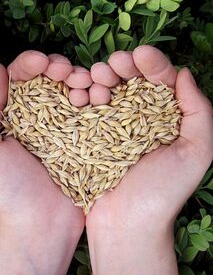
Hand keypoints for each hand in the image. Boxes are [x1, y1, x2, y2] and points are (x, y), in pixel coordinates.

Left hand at [0, 51, 84, 274]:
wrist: (39, 224)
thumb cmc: (6, 188)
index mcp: (16, 114)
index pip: (23, 76)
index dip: (32, 62)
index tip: (41, 62)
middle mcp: (42, 117)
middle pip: (53, 78)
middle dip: (60, 66)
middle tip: (66, 71)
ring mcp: (68, 128)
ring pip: (76, 89)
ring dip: (82, 77)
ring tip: (83, 82)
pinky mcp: (91, 141)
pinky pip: (97, 111)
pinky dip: (99, 97)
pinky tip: (99, 95)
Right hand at [84, 46, 212, 273]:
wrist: (126, 224)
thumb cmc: (164, 192)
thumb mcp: (197, 152)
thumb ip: (199, 112)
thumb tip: (184, 74)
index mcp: (165, 118)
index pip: (160, 81)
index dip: (150, 63)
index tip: (138, 54)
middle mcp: (137, 118)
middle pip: (129, 80)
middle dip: (120, 65)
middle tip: (111, 64)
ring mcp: (108, 127)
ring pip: (104, 90)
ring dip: (98, 78)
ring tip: (93, 78)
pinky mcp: (86, 137)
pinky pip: (82, 110)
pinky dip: (79, 96)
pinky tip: (79, 94)